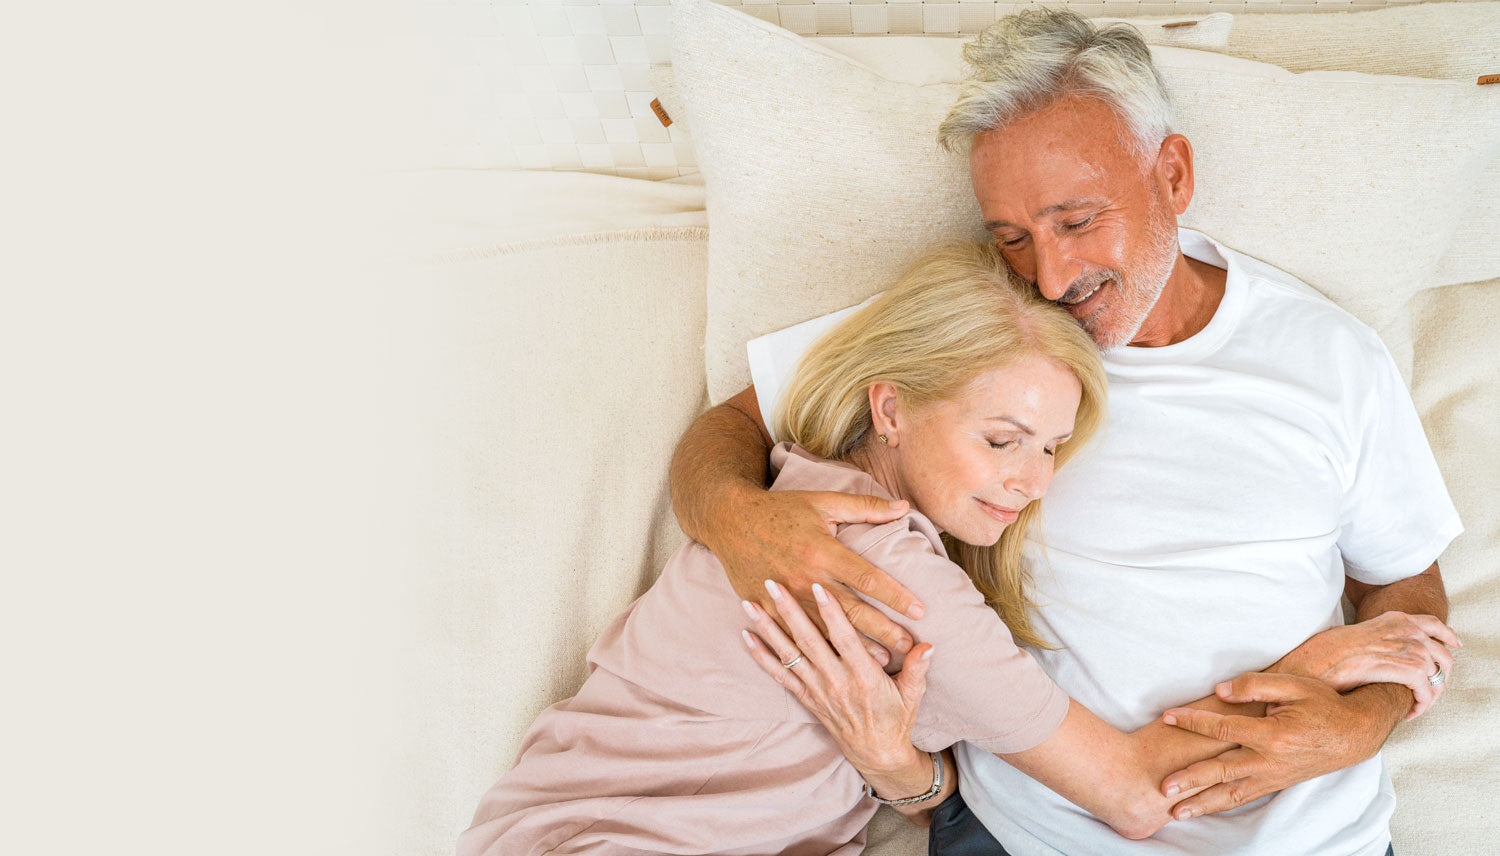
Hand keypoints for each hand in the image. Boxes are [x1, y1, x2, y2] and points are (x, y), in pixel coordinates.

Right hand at [712, 485, 919, 657]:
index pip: (868, 578)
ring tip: (882, 662)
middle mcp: (806, 577)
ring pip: (826, 630)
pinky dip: (816, 650)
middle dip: (883, 630)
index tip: (920, 610)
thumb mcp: (823, 501)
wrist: (729, 519)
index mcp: (823, 550)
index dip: (896, 596)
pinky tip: (835, 661)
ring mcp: (785, 596)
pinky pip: (794, 635)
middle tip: (909, 646)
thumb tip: (903, 507)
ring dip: (855, 647)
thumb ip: (865, 507)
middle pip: (852, 611)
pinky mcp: (766, 607)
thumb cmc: (781, 509)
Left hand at [740, 579, 933, 782]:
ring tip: (748, 603)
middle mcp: (836, 682)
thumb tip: (929, 644)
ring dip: (767, 628)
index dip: (831, 612)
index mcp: (863, 676)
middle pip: (808, 641)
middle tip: (772, 583)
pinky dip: (761, 656)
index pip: (845, 638)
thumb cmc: (896, 719)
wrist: (876, 755)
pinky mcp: (806, 698)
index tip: (819, 585)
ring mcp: (817, 690)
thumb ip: (918, 667)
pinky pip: (779, 675)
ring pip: (788, 654)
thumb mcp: (913, 694)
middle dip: (788, 610)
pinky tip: (746, 637)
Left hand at [1158, 673, 1389, 819]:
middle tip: (1163, 787)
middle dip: (1191, 780)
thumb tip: (1220, 691)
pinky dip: (1223, 804)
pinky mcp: (1277, 783)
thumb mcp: (1294, 685)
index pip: (1223, 728)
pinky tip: (1205, 809)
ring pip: (1232, 793)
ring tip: (1176, 812)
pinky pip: (1245, 797)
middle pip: (1222, 772)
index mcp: (1273, 735)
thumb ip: (1255, 685)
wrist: (1354, 734)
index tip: (1168, 716)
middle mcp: (1271, 761)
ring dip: (1203, 804)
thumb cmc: (1323, 705)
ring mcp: (1274, 776)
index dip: (1193, 722)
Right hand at [1273, 611, 1458, 719]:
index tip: (1454, 646)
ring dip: (1431, 694)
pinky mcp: (1399, 667)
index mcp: (1390, 620)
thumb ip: (1375, 639)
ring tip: (1416, 707)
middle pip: (1442, 652)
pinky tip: (1409, 713)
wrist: (1309, 665)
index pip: (1431, 623)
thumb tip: (1383, 652)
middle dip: (1442, 675)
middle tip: (1429, 694)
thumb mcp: (1351, 637)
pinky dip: (1422, 704)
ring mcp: (1402, 646)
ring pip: (1437, 673)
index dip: (1447, 636)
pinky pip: (1426, 688)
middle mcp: (1401, 629)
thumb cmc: (1322, 656)